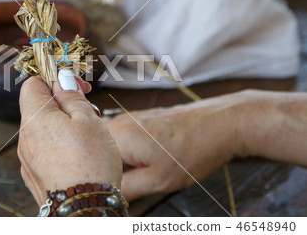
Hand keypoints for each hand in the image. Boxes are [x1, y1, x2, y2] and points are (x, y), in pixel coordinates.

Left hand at [18, 70, 122, 205]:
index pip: (32, 84)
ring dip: (63, 125)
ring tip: (87, 136)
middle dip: (63, 104)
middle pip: (38, 108)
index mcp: (34, 119)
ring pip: (43, 130)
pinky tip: (78, 155)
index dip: (54, 78)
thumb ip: (71, 96)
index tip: (75, 85)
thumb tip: (60, 79)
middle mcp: (24, 139)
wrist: (85, 209)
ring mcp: (27, 160)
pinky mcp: (34, 176)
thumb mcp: (88, 120)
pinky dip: (58, 146)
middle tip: (88, 111)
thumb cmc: (91, 163)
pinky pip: (44, 151)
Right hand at [105, 92, 246, 200]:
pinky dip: (129, 150)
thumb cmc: (193, 150)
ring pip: (111, 144)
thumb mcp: (158, 181)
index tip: (113, 190)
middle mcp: (119, 121)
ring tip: (140, 170)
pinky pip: (124, 136)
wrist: (220, 124)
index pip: (92, 161)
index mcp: (117, 136)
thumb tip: (110, 195)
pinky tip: (147, 158)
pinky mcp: (141, 117)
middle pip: (99, 150)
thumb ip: (127, 189)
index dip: (101, 178)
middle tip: (128, 182)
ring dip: (118, 160)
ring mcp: (130, 117)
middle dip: (108, 168)